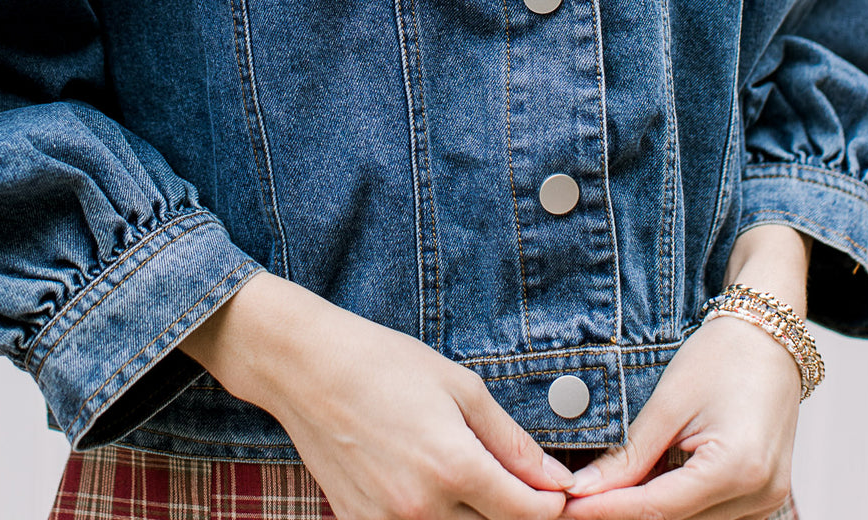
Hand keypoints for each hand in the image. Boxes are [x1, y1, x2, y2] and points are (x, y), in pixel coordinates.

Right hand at [181, 270, 575, 519]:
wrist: (308, 368)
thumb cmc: (384, 364)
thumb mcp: (460, 387)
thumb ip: (511, 441)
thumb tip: (555, 479)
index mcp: (452, 465)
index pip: (526, 513)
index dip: (552, 506)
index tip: (560, 493)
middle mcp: (421, 507)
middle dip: (514, 512)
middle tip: (517, 485)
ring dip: (474, 516)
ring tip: (469, 478)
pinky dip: (435, 518)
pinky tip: (431, 486)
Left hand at [560, 225, 810, 519]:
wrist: (770, 337)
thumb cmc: (722, 356)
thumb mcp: (669, 402)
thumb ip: (629, 454)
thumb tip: (585, 489)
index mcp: (736, 468)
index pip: (658, 507)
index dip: (608, 510)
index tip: (569, 506)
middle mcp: (758, 496)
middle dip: (625, 510)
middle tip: (582, 496)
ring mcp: (766, 501)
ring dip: (652, 509)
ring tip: (612, 485)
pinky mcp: (764, 498)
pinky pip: (712, 514)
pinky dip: (678, 502)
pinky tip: (651, 481)